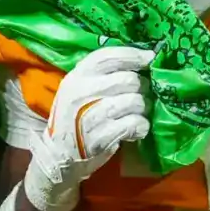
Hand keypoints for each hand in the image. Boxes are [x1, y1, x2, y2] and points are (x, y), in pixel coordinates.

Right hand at [21, 45, 152, 210]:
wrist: (60, 155)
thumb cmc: (75, 118)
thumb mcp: (79, 90)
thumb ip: (102, 75)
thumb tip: (140, 60)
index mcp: (77, 77)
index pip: (108, 56)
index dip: (133, 55)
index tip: (150, 57)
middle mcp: (81, 93)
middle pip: (128, 80)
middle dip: (143, 88)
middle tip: (143, 96)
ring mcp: (90, 116)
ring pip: (135, 101)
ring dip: (143, 108)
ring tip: (138, 114)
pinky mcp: (101, 138)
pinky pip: (134, 124)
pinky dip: (141, 126)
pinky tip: (135, 130)